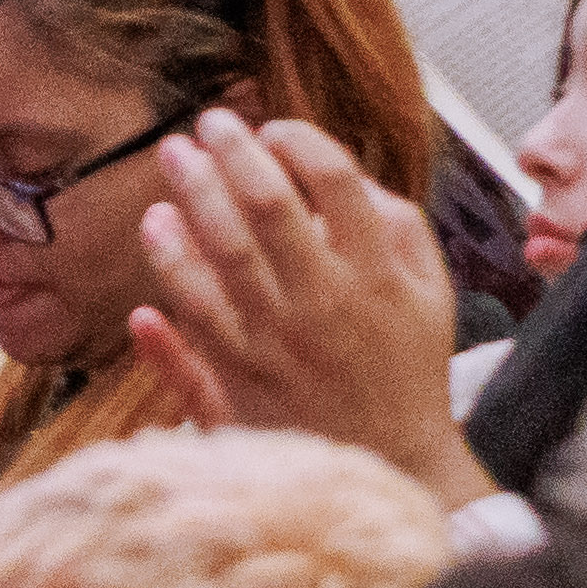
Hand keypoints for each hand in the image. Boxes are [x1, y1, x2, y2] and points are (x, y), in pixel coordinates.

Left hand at [122, 110, 486, 504]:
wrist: (394, 464)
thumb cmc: (407, 368)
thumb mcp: (432, 293)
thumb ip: (397, 226)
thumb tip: (347, 175)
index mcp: (374, 277)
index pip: (335, 184)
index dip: (300, 142)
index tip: (275, 129)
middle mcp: (322, 306)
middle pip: (267, 211)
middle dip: (232, 155)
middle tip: (208, 123)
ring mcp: (276, 347)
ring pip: (220, 263)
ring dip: (190, 203)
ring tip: (174, 162)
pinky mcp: (242, 385)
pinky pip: (195, 333)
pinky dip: (170, 288)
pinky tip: (154, 239)